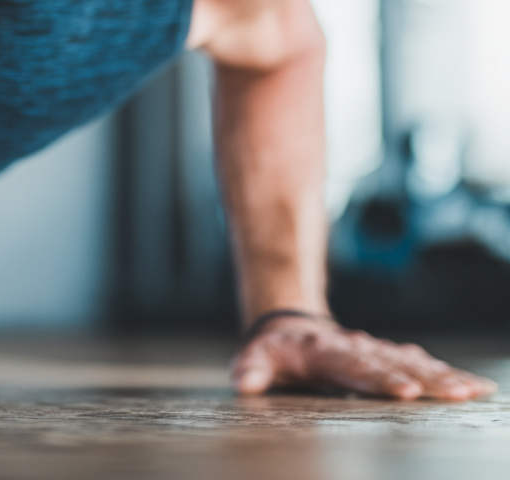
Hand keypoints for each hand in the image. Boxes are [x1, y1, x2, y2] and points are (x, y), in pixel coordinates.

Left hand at [230, 316, 496, 399]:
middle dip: (426, 378)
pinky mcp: (389, 356)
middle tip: (456, 393)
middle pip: (393, 363)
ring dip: (444, 377)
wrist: (292, 326)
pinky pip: (422, 364)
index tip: (406, 391)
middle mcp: (356, 347)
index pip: (355, 366)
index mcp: (326, 350)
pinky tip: (474, 387)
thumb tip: (244, 382)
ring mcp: (375, 350)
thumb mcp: (257, 355)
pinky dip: (447, 374)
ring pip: (414, 362)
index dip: (380, 379)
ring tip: (473, 390)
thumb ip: (251, 367)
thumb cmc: (275, 350)